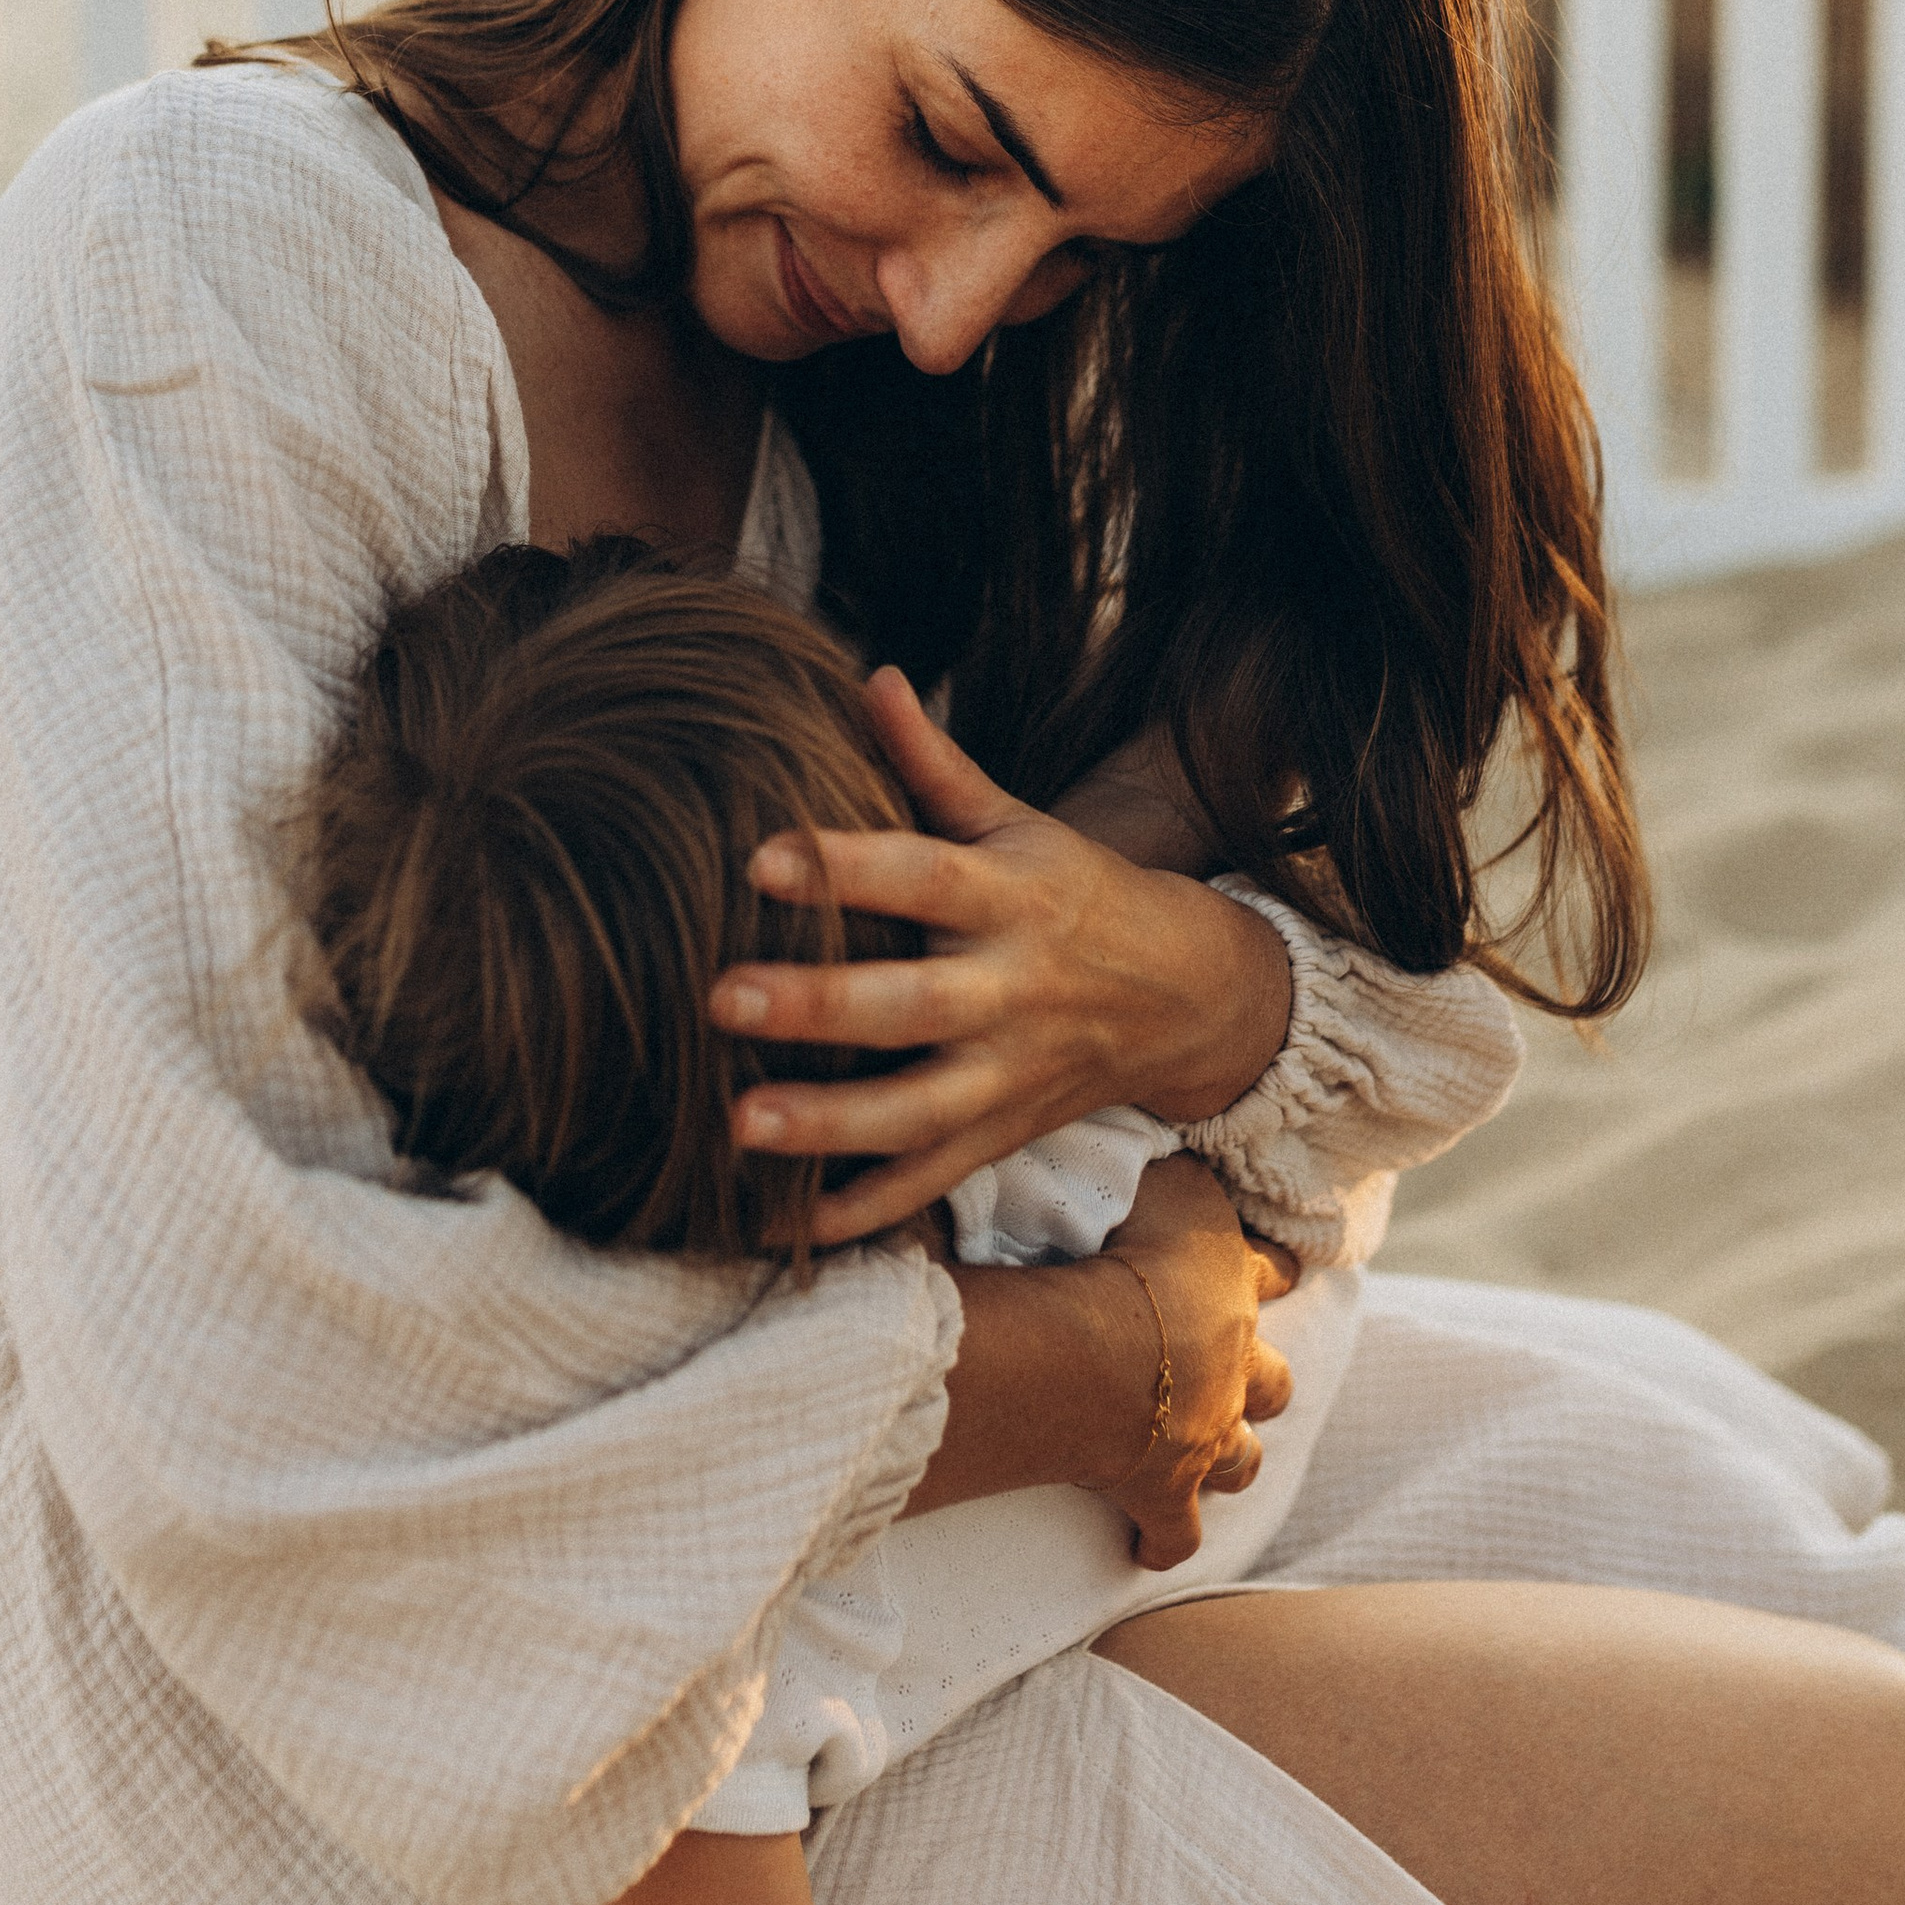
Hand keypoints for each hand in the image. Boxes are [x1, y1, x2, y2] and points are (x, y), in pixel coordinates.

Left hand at [709, 670, 1293, 1244]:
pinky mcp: (999, 1139)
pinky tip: (777, 1230)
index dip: (845, 866)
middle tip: (720, 998)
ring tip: (737, 1125)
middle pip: (910, 1005)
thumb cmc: (1069, 893)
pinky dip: (859, 1217)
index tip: (758, 856)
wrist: (1184, 997)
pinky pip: (926, 1186)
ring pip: (916, 1113)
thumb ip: (933, 763)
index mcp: (1006, 898)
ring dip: (829, 1127)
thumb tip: (870, 674)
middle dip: (818, 1007)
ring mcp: (1006, 1077)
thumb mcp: (1016, 822)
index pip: (921, 875)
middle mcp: (1008, 992)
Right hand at [1100, 1159, 1294, 1570]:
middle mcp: (1236, 1368)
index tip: (1271, 1271)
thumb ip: (1170, 1173)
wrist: (1100, 1344)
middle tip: (1236, 1376)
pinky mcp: (1164, 1491)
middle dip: (1261, 1382)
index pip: (1269, 1272)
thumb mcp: (1158, 1180)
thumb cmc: (1124, 1251)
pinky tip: (1147, 1547)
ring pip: (1241, 1460)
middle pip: (1272, 1382)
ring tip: (1208, 1456)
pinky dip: (1164, 1539)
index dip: (1270, 1271)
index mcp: (1233, 1286)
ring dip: (1230, 1456)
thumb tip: (1171, 1155)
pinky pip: (1174, 1531)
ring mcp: (1205, 1437)